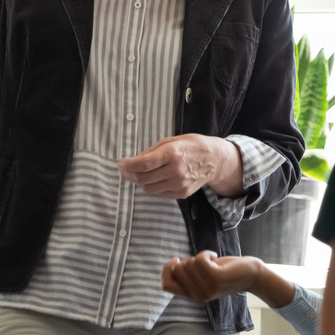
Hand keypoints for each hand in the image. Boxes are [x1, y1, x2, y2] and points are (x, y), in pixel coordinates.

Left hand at [119, 134, 243, 199]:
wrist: (214, 160)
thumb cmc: (192, 146)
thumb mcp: (171, 141)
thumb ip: (151, 151)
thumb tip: (133, 160)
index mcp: (172, 153)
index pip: (144, 164)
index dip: (128, 165)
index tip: (120, 164)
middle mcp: (175, 171)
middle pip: (143, 178)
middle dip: (131, 174)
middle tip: (125, 170)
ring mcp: (179, 184)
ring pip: (149, 188)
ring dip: (142, 181)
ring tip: (143, 173)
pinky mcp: (182, 193)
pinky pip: (159, 193)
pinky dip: (154, 187)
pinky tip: (156, 178)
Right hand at [162, 251, 293, 306]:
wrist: (251, 275)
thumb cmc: (227, 272)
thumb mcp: (204, 276)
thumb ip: (189, 275)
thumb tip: (173, 265)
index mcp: (193, 296)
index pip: (166, 286)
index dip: (166, 270)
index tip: (176, 260)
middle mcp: (198, 295)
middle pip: (177, 270)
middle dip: (187, 260)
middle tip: (204, 262)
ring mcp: (207, 288)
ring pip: (189, 263)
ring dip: (200, 256)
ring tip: (213, 261)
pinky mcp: (216, 278)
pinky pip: (200, 259)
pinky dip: (207, 253)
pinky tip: (216, 257)